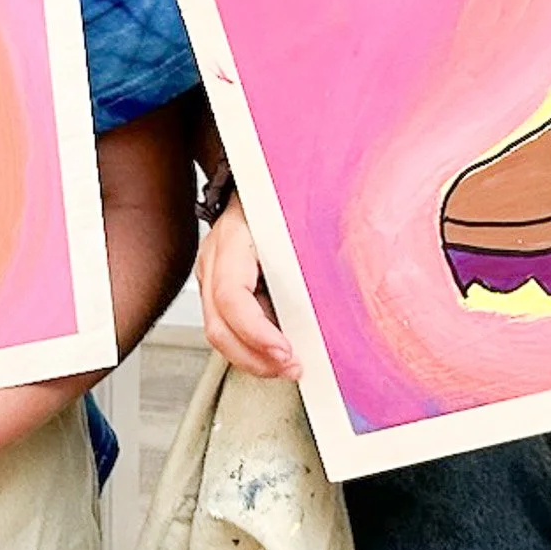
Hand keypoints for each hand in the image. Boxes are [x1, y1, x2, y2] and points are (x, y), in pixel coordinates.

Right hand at [197, 194, 299, 379]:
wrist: (254, 181)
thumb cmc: (274, 200)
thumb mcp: (294, 220)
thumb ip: (307, 254)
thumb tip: (341, 289)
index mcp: (232, 241)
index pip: (231, 296)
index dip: (256, 331)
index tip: (286, 351)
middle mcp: (213, 262)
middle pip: (218, 325)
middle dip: (255, 357)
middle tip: (291, 368)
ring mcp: (210, 276)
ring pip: (219, 333)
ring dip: (253, 358)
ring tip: (287, 366)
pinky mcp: (217, 291)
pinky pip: (227, 327)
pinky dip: (251, 347)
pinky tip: (274, 351)